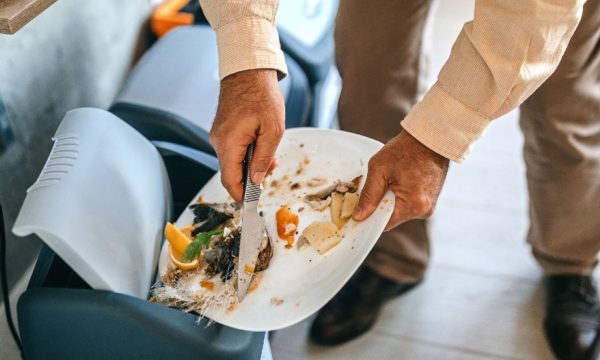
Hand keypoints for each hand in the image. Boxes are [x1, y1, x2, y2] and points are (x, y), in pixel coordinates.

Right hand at [209, 69, 284, 201]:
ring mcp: (218, 135)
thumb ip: (263, 158)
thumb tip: (255, 179)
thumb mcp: (273, 130)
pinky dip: (246, 153)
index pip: (229, 180)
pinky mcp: (222, 130)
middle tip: (272, 167)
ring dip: (251, 163)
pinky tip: (261, 143)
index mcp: (228, 143)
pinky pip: (232, 150)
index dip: (241, 195)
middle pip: (231, 172)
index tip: (252, 203)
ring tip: (270, 152)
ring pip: (233, 161)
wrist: (248, 70)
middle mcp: (218, 141)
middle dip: (251, 177)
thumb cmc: (262, 96)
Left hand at [352, 131, 448, 230]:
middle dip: (380, 205)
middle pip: (392, 218)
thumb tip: (359, 217)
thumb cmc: (405, 149)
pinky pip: (409, 204)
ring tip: (391, 179)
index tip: (359, 208)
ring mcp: (429, 206)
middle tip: (376, 184)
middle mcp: (424, 211)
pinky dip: (401, 195)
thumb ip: (368, 196)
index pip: (384, 224)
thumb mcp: (379, 169)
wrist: (430, 137)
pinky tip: (400, 180)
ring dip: (391, 199)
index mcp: (413, 205)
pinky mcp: (430, 200)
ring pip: (400, 211)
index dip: (369, 217)